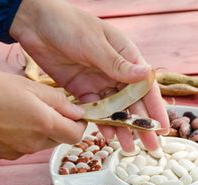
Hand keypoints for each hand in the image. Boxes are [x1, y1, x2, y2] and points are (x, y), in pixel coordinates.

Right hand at [0, 68, 85, 159]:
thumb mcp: (26, 85)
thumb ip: (57, 100)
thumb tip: (77, 112)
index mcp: (43, 124)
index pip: (76, 135)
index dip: (79, 125)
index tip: (74, 113)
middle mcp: (32, 144)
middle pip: (58, 140)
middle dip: (57, 125)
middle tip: (42, 105)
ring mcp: (16, 152)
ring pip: (38, 144)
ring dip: (38, 130)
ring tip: (18, 109)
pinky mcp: (0, 155)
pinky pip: (20, 147)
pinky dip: (20, 136)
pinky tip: (3, 120)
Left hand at [10, 0, 168, 150]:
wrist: (34, 23)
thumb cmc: (68, 24)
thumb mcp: (94, 44)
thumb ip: (117, 64)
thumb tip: (146, 74)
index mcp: (126, 55)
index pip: (146, 85)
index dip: (155, 108)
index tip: (163, 127)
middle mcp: (116, 70)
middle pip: (133, 102)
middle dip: (142, 124)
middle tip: (150, 146)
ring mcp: (99, 81)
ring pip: (115, 110)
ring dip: (122, 128)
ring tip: (128, 148)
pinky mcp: (81, 89)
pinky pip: (95, 110)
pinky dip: (101, 123)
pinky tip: (107, 136)